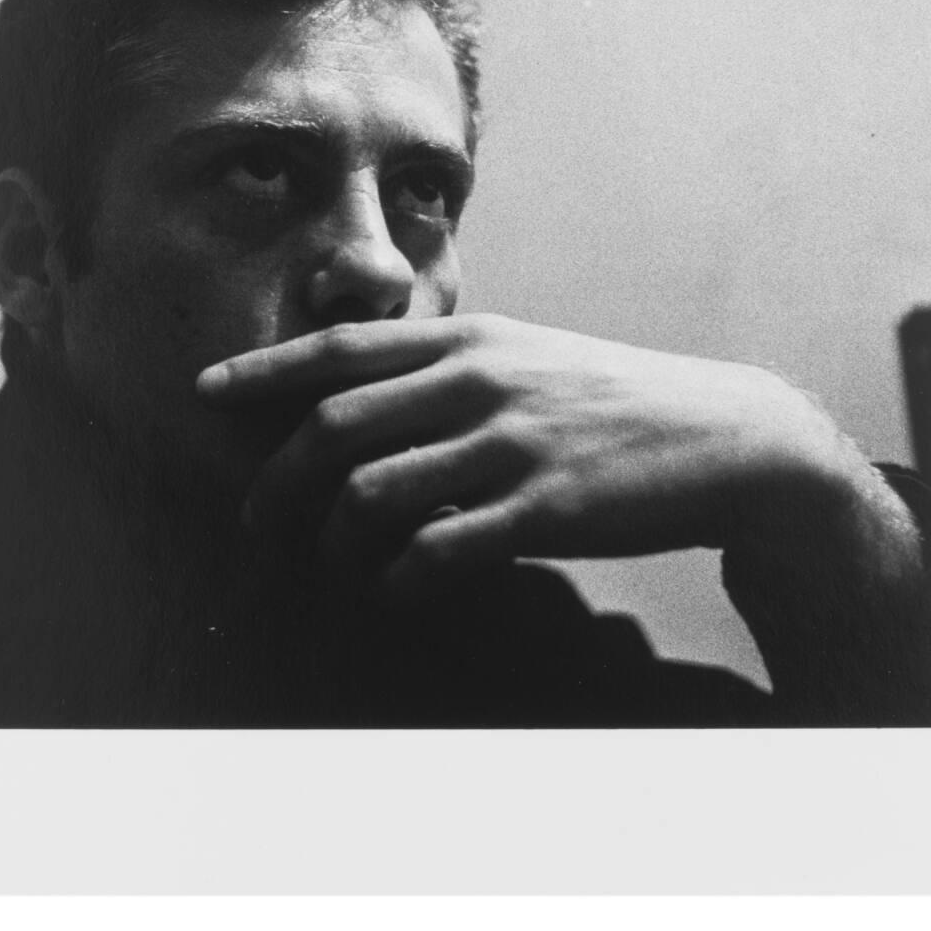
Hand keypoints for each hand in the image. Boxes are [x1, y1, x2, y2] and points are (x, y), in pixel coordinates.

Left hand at [198, 313, 909, 602]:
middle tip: (255, 523)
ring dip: (333, 543)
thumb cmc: (609, 400)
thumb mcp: (526, 357)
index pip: (340, 346)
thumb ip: (447, 369)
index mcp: (468, 339)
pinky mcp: (543, 508)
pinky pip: (435, 551)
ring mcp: (509, 444)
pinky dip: (396, 580)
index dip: (263, 370)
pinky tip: (393, 592)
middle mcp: (478, 381)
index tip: (205, 391)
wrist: (726, 436)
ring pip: (371, 494)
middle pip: (333, 427)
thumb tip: (358, 398)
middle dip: (276, 482)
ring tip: (333, 566)